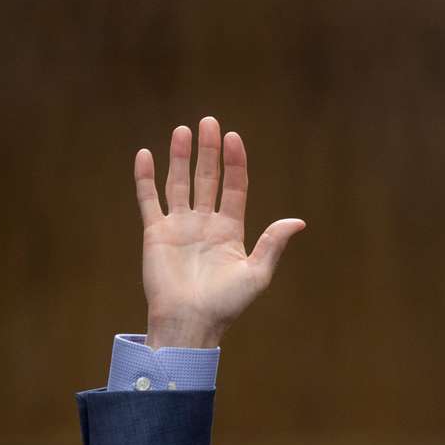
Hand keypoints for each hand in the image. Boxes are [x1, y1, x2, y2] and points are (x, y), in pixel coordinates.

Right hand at [134, 116, 304, 348]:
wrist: (190, 323)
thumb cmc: (226, 304)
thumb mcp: (256, 274)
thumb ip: (273, 244)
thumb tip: (298, 221)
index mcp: (231, 231)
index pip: (234, 188)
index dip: (235, 163)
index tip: (234, 138)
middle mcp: (205, 224)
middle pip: (208, 178)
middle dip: (209, 151)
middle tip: (209, 122)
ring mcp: (180, 226)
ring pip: (179, 183)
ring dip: (180, 157)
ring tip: (183, 130)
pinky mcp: (155, 233)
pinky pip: (149, 200)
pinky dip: (146, 178)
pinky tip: (146, 155)